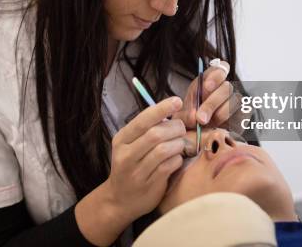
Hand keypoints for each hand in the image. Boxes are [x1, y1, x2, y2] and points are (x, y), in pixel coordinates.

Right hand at [104, 96, 193, 220]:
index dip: (162, 108)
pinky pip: (170, 166)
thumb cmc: (131, 166)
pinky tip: (176, 159)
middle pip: (156, 134)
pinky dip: (178, 159)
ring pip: (164, 150)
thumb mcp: (131, 145)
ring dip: (178, 144)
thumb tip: (172, 110)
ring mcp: (137, 171)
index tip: (177, 101)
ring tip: (180, 144)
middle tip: (181, 129)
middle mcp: (126, 155)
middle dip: (175, 128)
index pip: (143, 120)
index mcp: (121, 139)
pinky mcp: (149, 185)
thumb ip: (147, 129)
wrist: (120, 200)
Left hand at [173, 59, 242, 129]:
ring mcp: (236, 100)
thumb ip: (187, 114)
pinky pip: (243, 114)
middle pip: (226, 87)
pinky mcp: (243, 114)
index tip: (206, 86)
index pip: (220, 68)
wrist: (197, 134)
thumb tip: (195, 118)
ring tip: (207, 126)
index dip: (215, 75)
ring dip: (220, 114)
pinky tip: (219, 128)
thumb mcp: (182, 115)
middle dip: (212, 103)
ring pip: (235, 101)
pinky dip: (230, 122)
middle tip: (200, 118)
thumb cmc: (190, 120)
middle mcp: (225, 87)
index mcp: (210, 80)